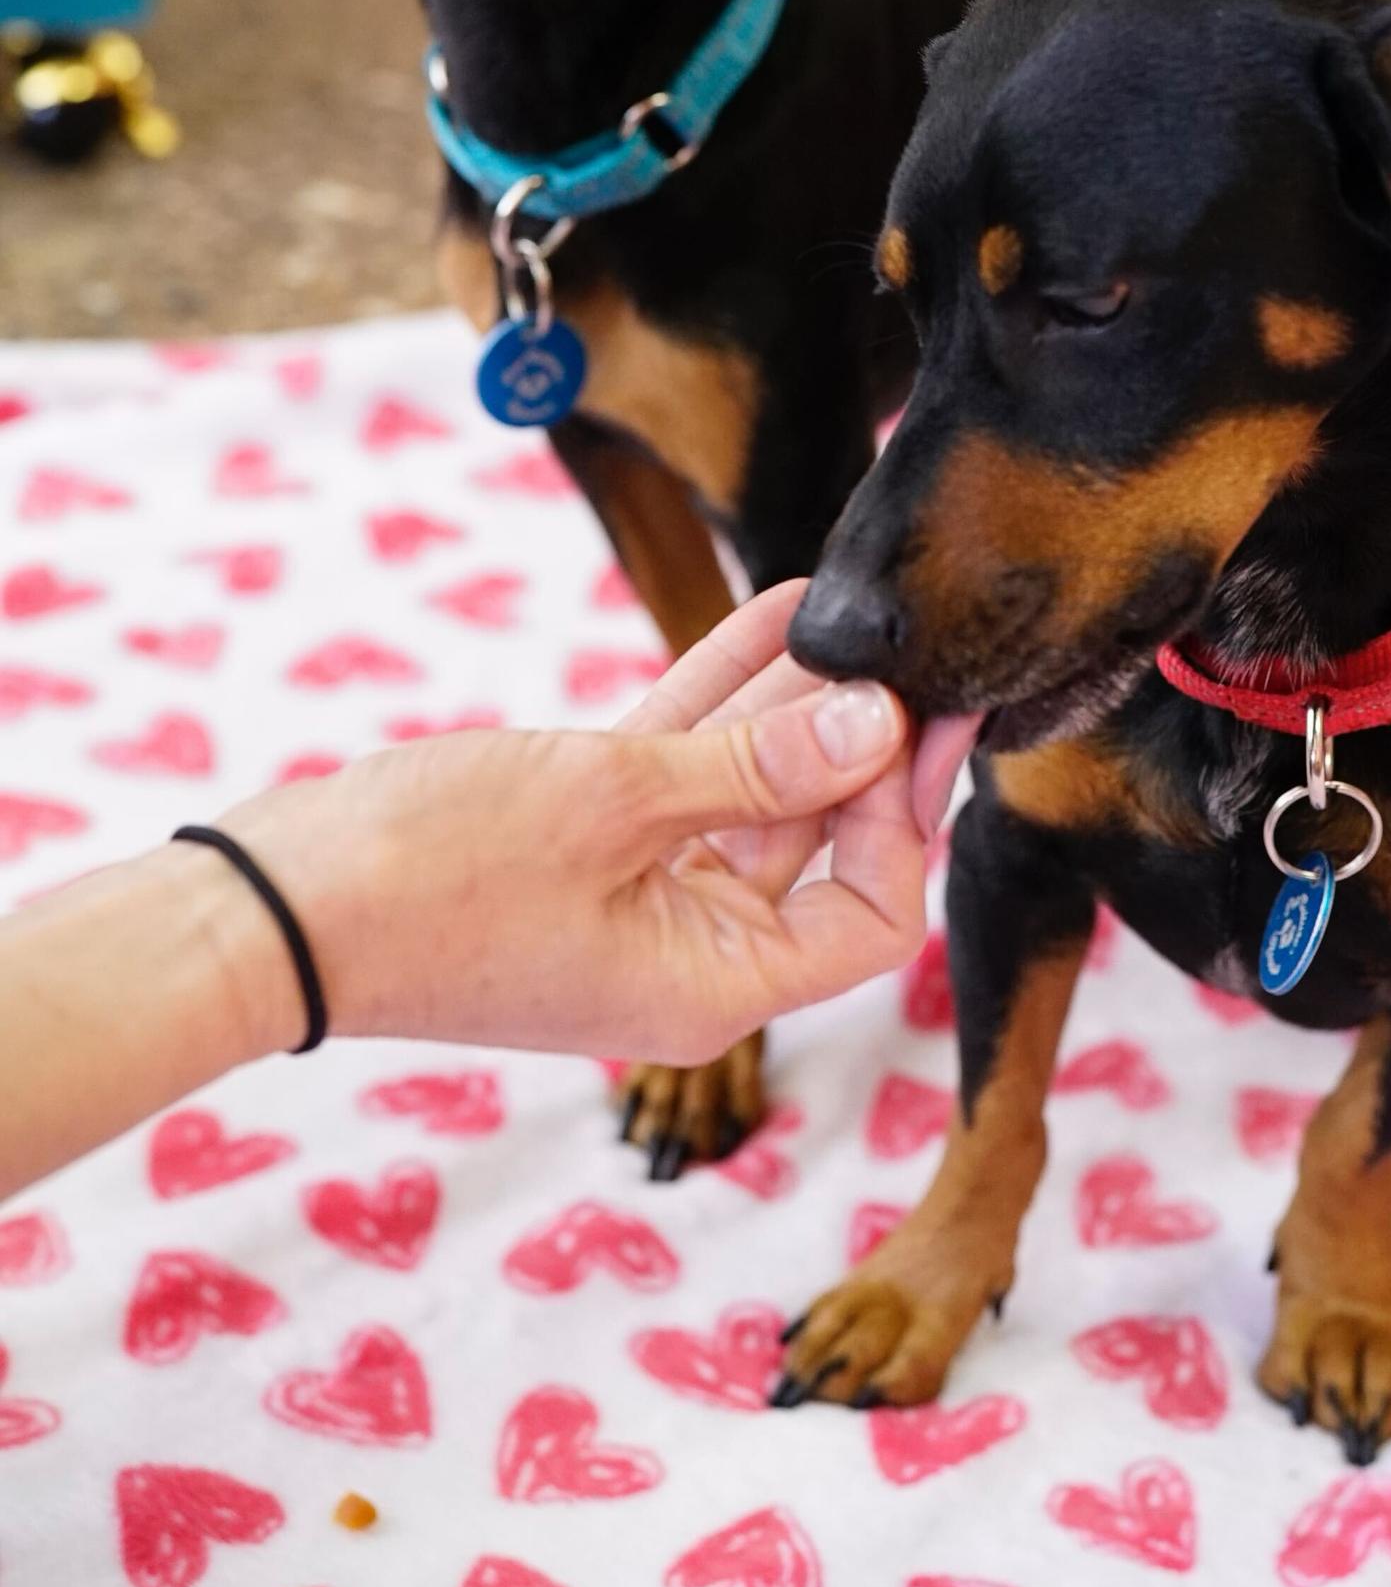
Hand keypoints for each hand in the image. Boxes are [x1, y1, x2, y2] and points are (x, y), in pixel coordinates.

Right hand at [216, 585, 977, 1065]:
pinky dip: (723, 697)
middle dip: (862, 742)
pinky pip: (680, 768)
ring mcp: (633, 899)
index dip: (904, 817)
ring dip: (796, 701)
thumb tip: (878, 727)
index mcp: (714, 982)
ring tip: (857, 604)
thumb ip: (754, 767)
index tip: (923, 714)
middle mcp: (688, 952)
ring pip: (748, 792)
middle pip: (817, 849)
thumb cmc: (435, 874)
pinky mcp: (582, 842)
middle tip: (918, 645)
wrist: (273, 907)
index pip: (867, 920)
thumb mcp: (615, 803)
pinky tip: (778, 609)